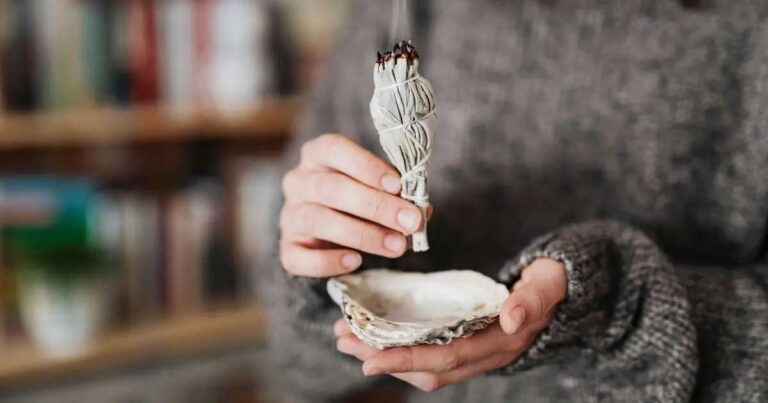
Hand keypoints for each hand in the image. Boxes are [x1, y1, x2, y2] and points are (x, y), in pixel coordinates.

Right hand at [280, 134, 427, 277]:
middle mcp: (298, 181)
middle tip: (409, 221)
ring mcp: (290, 214)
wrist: (330, 230)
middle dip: (375, 205)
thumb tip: (421, 210)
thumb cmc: (358, 198)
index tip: (398, 185)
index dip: (367, 166)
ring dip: (362, 234)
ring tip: (396, 246)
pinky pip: (298, 257)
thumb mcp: (377, 187)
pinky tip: (355, 261)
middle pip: (332, 188)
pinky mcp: (287, 247)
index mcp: (318, 155)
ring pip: (318, 220)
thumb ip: (396, 193)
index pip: (335, 149)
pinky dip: (328, 261)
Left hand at [334, 258, 566, 391]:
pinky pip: (427, 352)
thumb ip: (531, 299)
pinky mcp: (464, 341)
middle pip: (427, 367)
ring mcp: (473, 351)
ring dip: (385, 355)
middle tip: (344, 341)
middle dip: (384, 358)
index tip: (369, 359)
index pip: (447, 358)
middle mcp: (483, 355)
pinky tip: (374, 334)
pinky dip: (398, 347)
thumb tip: (511, 318)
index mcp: (499, 343)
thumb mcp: (546, 285)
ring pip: (423, 364)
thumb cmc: (551, 283)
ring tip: (347, 339)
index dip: (407, 360)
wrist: (560, 291)